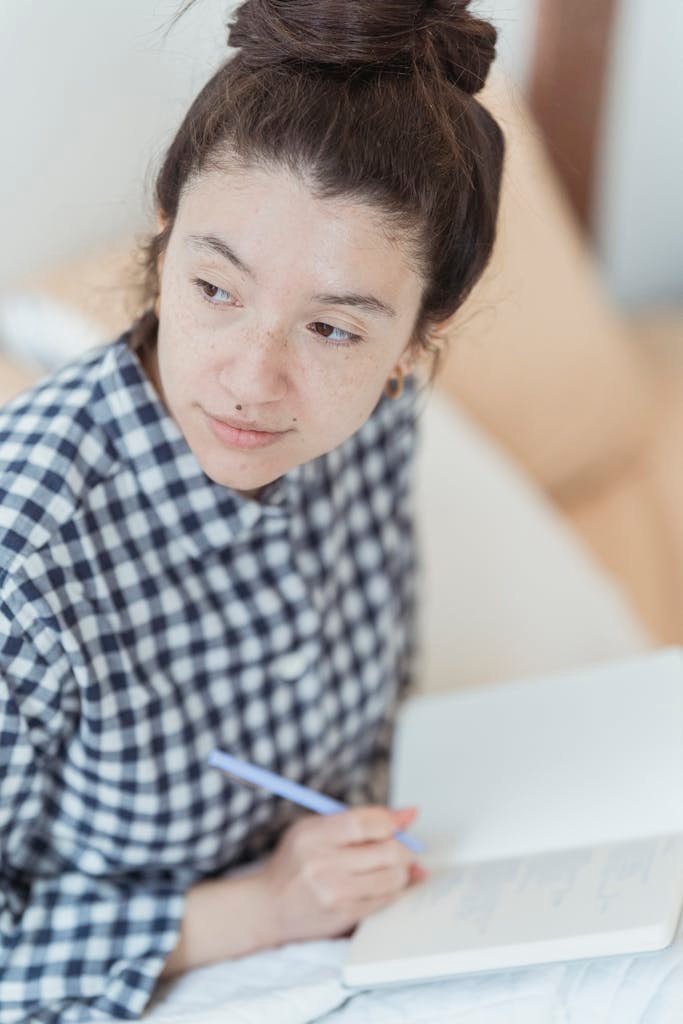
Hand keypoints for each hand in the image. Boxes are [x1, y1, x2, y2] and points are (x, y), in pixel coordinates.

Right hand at [259, 805, 426, 944]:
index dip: (391, 821)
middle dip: (404, 847)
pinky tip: (383, 882)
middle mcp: (322, 865)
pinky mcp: (345, 916)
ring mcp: (335, 894)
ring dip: (402, 870)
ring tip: (392, 865)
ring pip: (394, 877)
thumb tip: (409, 814)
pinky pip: (387, 899)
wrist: (268, 907)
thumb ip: (360, 820)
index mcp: (313, 835)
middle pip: (388, 851)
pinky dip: (393, 889)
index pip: (366, 823)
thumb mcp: (316, 829)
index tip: (395, 823)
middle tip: (402, 845)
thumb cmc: (296, 862)